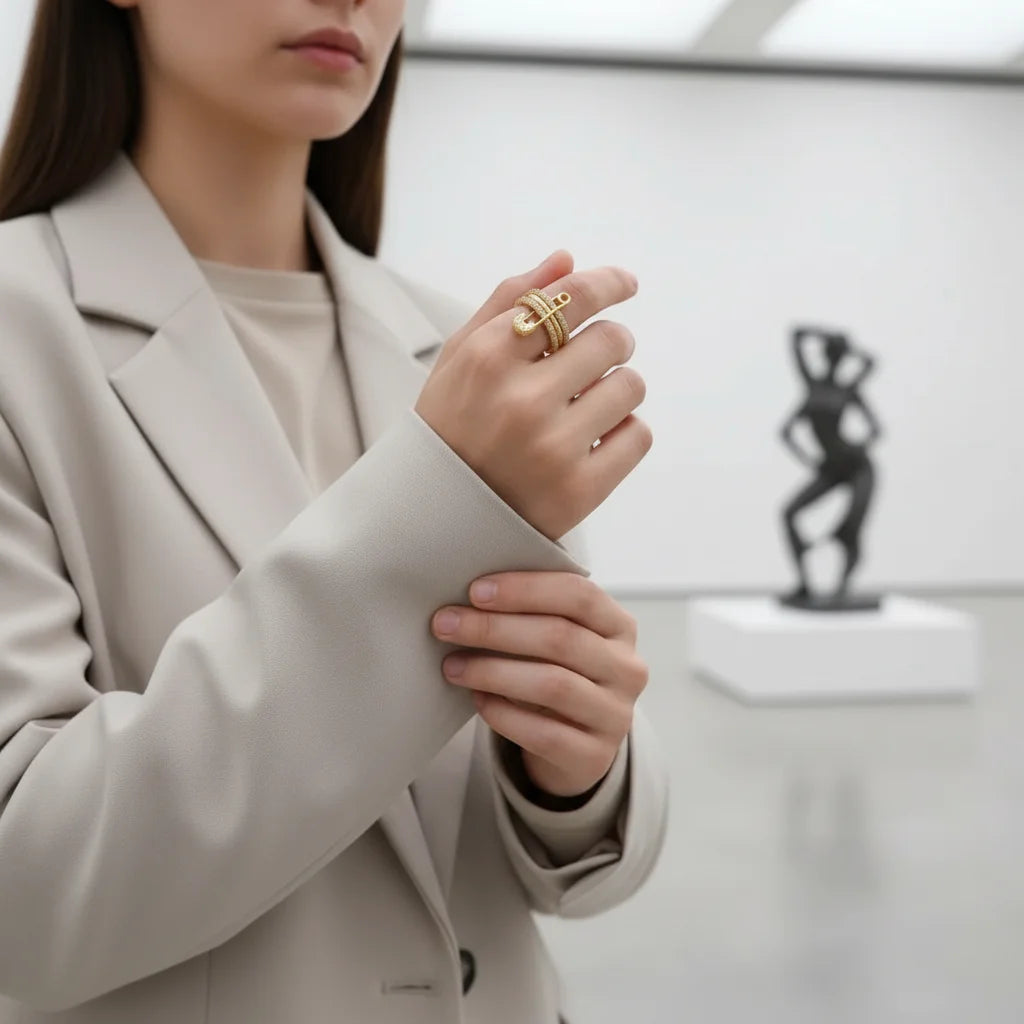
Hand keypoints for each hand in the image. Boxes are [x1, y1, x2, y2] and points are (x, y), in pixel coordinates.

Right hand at [414, 252, 651, 541]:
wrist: (433, 520)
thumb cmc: (450, 427)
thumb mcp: (459, 359)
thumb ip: (508, 303)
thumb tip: (567, 260)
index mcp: (487, 358)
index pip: (572, 298)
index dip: (608, 283)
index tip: (625, 283)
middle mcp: (521, 400)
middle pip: (612, 340)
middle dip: (609, 345)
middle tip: (589, 365)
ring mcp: (552, 448)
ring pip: (631, 387)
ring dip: (617, 390)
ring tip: (586, 407)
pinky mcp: (579, 491)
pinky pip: (638, 436)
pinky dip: (624, 434)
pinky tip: (593, 442)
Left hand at [431, 571, 647, 797]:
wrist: (577, 745)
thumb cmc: (557, 674)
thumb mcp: (559, 639)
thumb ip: (531, 614)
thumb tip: (469, 599)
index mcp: (619, 626)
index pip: (579, 595)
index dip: (526, 589)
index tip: (475, 591)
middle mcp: (626, 668)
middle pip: (560, 638)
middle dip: (495, 628)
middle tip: (446, 624)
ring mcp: (615, 715)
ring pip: (552, 684)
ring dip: (493, 671)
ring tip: (452, 665)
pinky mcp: (594, 756)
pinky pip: (543, 733)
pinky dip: (503, 713)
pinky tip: (476, 699)